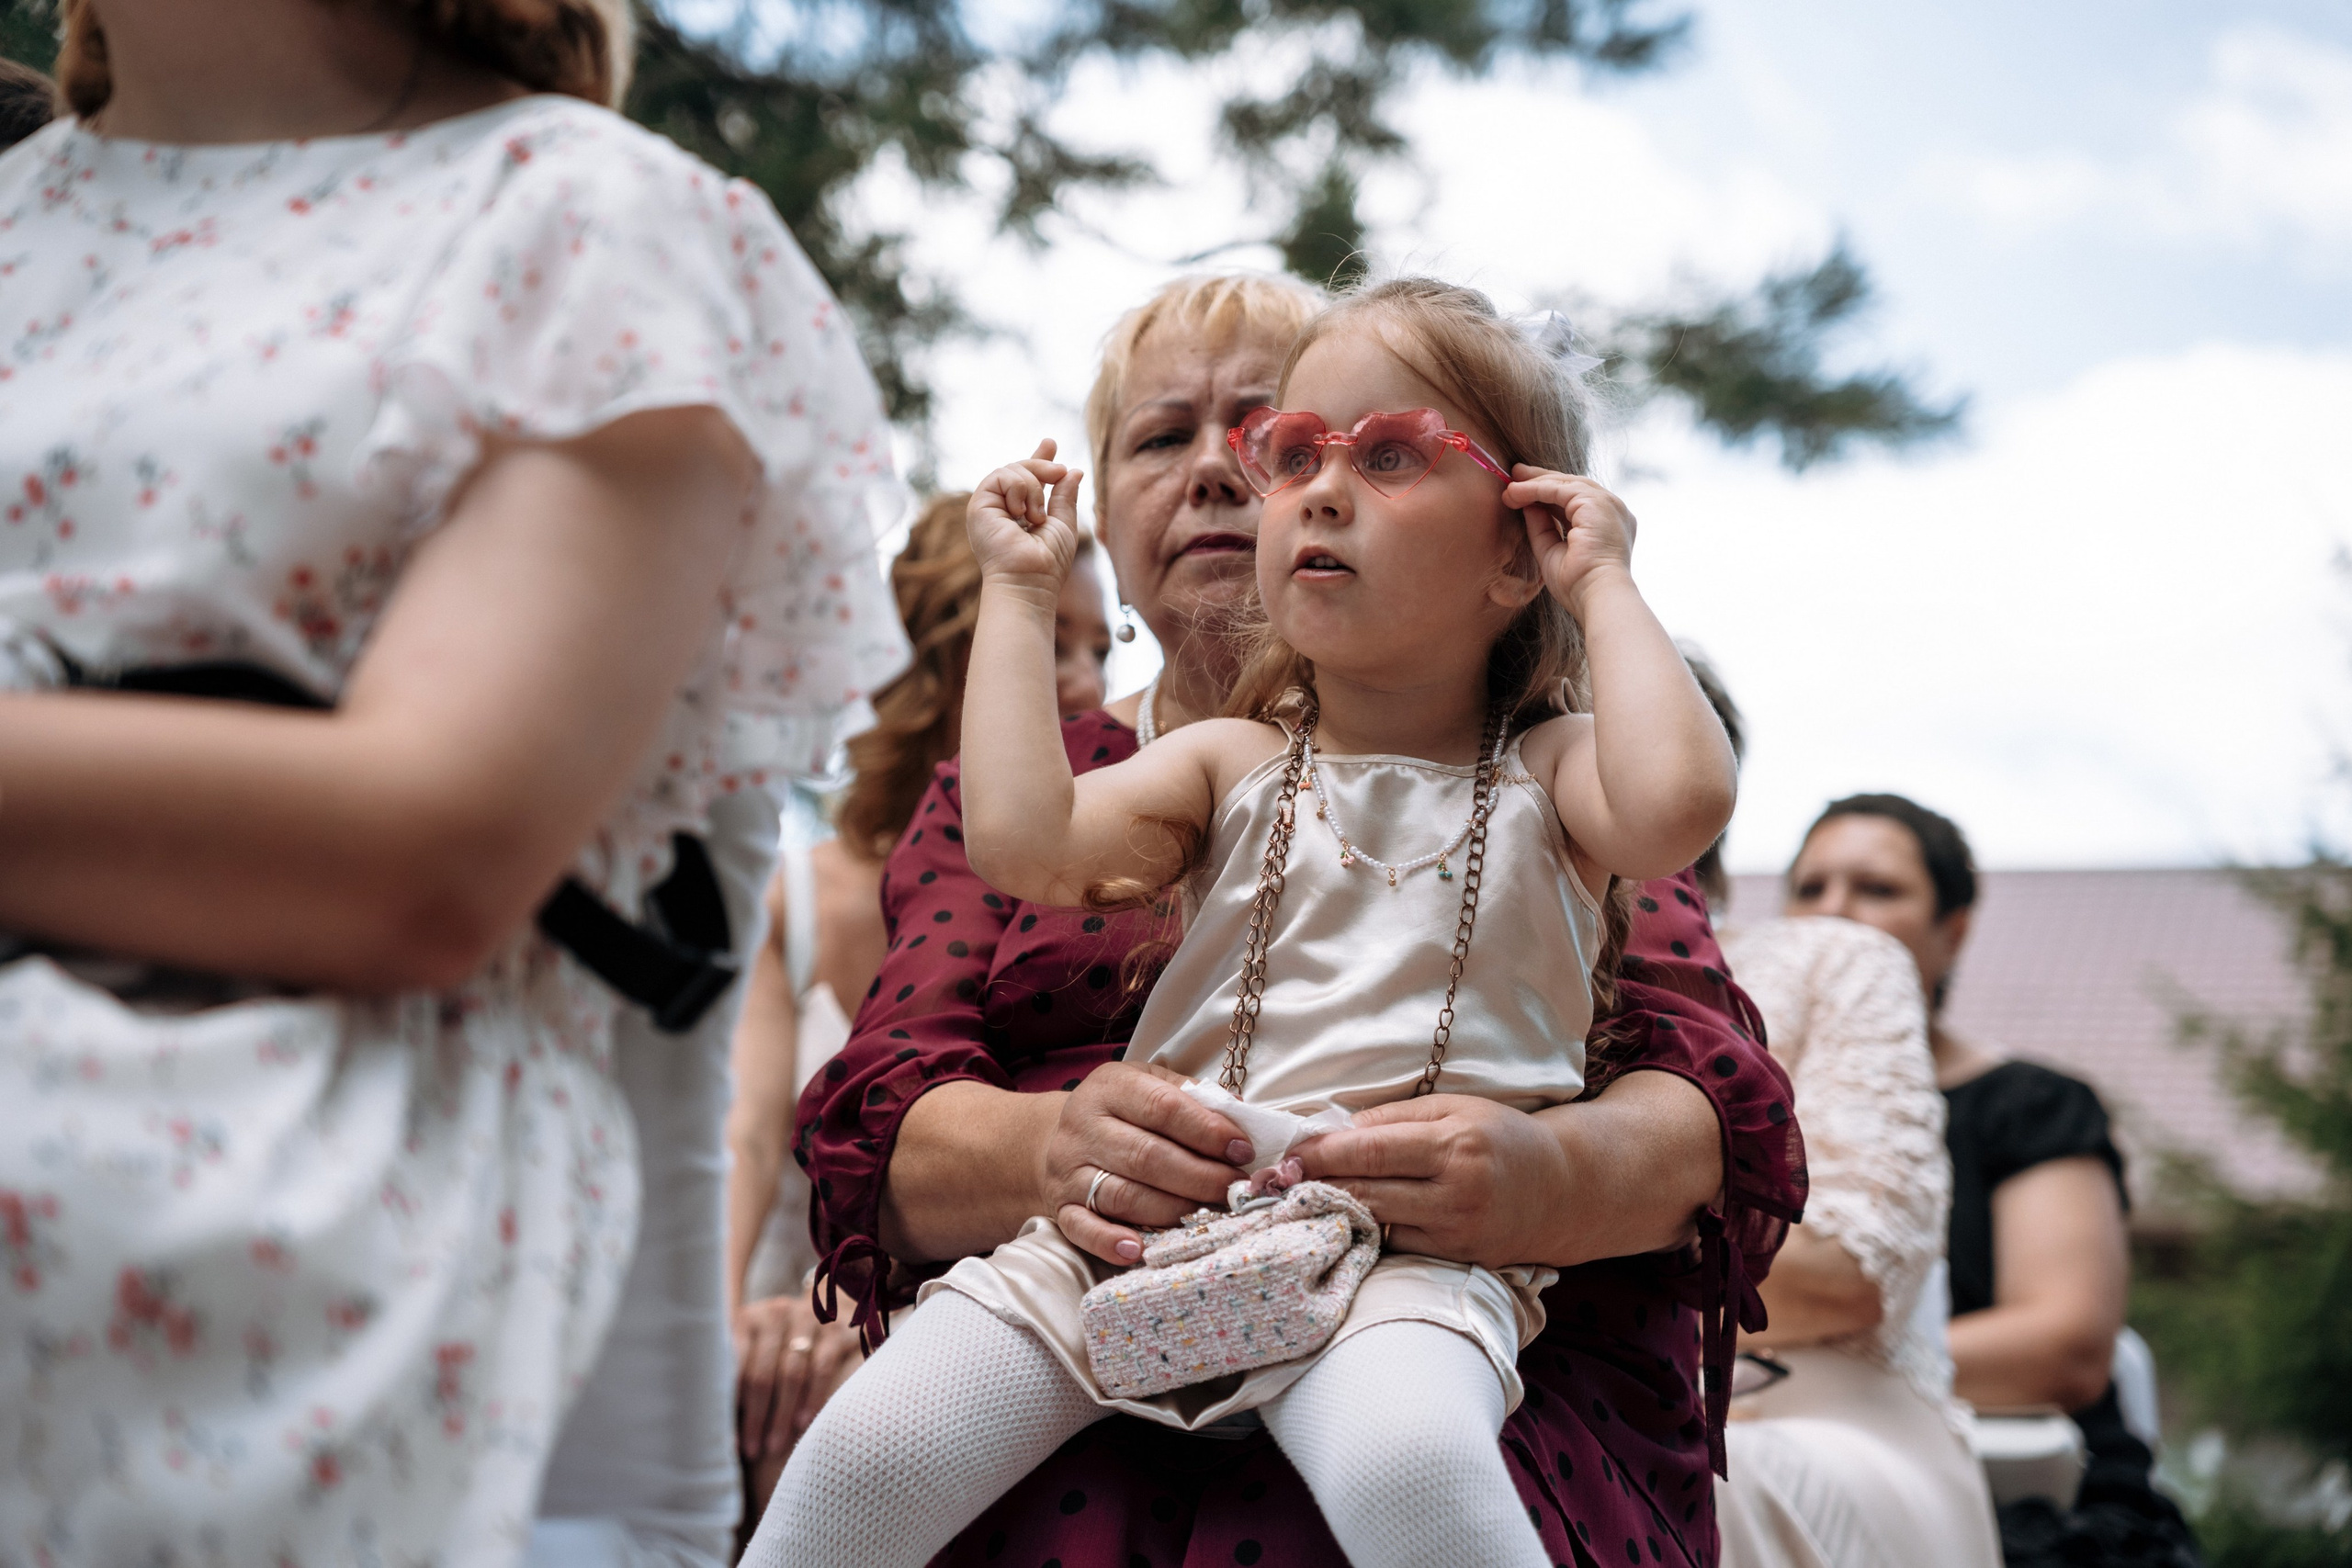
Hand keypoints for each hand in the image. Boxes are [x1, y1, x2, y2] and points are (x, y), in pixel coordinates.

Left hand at [733, 1291, 862, 1460]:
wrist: (823, 1315)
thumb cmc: (772, 1350)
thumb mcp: (748, 1355)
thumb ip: (732, 1380)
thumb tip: (708, 1429)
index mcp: (743, 1319)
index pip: (733, 1366)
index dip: (728, 1406)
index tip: (729, 1442)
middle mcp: (773, 1313)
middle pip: (761, 1373)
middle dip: (755, 1417)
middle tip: (753, 1450)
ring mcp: (806, 1318)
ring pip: (791, 1374)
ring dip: (782, 1414)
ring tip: (775, 1446)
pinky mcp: (834, 1329)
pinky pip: (822, 1368)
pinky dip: (812, 1398)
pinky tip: (804, 1423)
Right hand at [968, 439, 1084, 586]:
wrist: (1030, 580)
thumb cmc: (1047, 563)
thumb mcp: (1063, 523)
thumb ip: (1065, 497)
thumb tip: (1073, 470)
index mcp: (1019, 514)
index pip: (1026, 480)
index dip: (1038, 460)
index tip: (1050, 443)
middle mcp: (1001, 509)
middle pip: (1019, 469)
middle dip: (1043, 466)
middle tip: (1060, 472)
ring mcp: (988, 507)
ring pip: (1012, 470)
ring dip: (1033, 486)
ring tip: (1037, 516)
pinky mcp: (979, 505)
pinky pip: (1002, 476)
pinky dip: (1019, 489)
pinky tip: (1022, 513)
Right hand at [1039, 1060, 1253, 1265]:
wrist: (1055, 1136)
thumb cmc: (1122, 1112)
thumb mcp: (1151, 1085)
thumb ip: (1193, 1098)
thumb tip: (1243, 1118)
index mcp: (1111, 1087)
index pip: (1162, 1107)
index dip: (1207, 1131)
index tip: (1243, 1150)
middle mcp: (1083, 1126)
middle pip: (1146, 1156)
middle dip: (1200, 1176)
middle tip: (1234, 1189)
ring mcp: (1068, 1169)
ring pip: (1122, 1196)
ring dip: (1171, 1210)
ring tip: (1207, 1215)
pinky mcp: (1059, 1206)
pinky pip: (1082, 1228)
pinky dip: (1110, 1241)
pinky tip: (1140, 1249)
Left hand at [1293, 1093, 1570, 1265]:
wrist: (1562, 1190)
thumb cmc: (1502, 1139)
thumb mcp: (1454, 1109)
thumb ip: (1395, 1119)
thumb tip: (1337, 1131)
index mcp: (1455, 1145)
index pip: (1372, 1151)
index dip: (1323, 1154)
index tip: (1289, 1155)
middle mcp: (1457, 1193)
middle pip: (1367, 1192)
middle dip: (1317, 1185)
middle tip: (1278, 1180)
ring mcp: (1458, 1232)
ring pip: (1377, 1224)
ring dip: (1338, 1210)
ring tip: (1306, 1196)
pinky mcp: (1458, 1259)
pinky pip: (1399, 1244)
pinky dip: (1375, 1229)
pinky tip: (1355, 1216)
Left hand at [1500, 466, 1636, 617]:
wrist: (1597, 596)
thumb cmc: (1577, 586)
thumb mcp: (1552, 551)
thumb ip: (1542, 526)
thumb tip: (1527, 505)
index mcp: (1608, 524)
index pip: (1575, 500)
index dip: (1548, 493)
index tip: (1522, 490)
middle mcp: (1612, 510)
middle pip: (1572, 485)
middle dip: (1541, 479)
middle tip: (1515, 474)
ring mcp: (1608, 504)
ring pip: (1565, 484)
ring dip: (1534, 483)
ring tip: (1509, 487)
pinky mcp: (1597, 502)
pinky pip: (1560, 488)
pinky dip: (1536, 488)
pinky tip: (1516, 492)